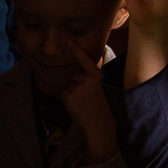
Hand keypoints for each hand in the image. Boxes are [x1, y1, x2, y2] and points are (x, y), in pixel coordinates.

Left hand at [59, 46, 119, 162]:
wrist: (102, 128)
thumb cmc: (103, 110)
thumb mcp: (102, 91)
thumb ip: (92, 81)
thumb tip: (77, 76)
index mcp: (99, 77)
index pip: (86, 60)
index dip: (76, 50)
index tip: (68, 39)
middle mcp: (89, 80)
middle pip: (75, 76)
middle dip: (77, 86)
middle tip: (88, 100)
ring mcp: (79, 87)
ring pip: (69, 86)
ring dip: (72, 94)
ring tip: (84, 105)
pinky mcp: (70, 96)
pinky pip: (64, 94)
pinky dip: (68, 102)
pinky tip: (78, 108)